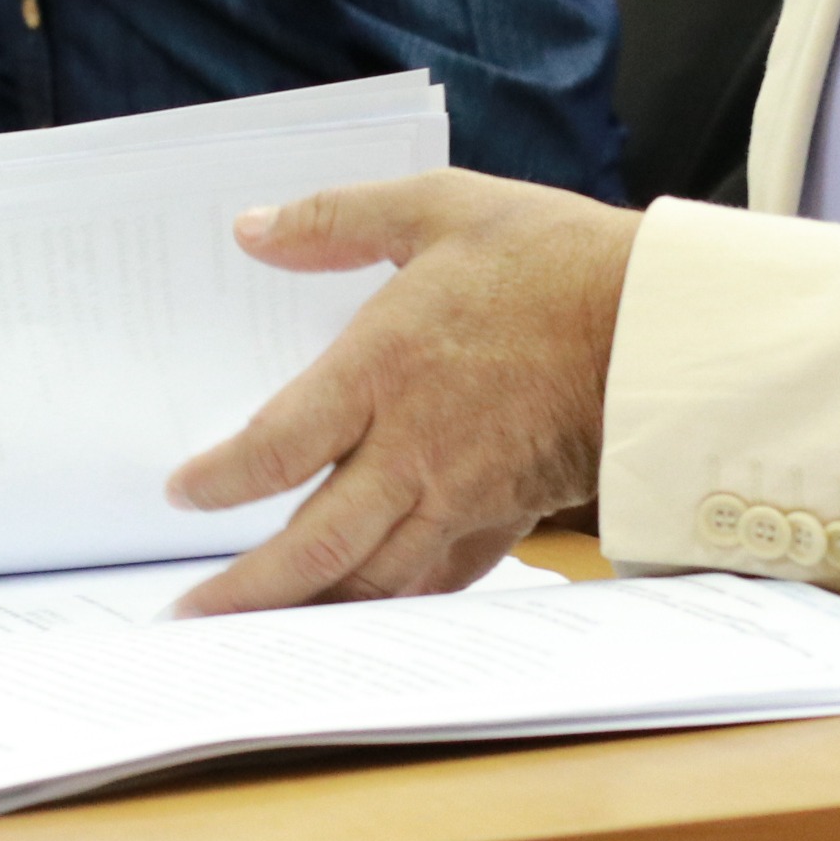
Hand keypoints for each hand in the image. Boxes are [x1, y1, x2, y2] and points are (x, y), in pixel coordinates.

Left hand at [165, 170, 638, 614]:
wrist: (657, 325)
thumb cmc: (552, 262)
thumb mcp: (438, 207)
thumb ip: (337, 219)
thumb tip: (253, 230)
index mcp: (382, 371)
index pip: (274, 448)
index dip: (218, 479)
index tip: (182, 492)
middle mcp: (411, 450)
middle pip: (311, 544)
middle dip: (244, 591)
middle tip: (188, 619)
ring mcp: (460, 495)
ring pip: (370, 579)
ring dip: (308, 609)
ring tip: (257, 633)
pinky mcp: (505, 519)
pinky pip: (435, 581)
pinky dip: (389, 605)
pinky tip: (364, 609)